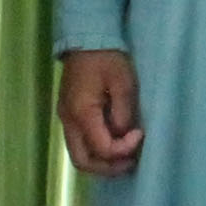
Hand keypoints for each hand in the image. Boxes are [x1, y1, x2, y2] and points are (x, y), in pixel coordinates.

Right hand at [58, 48, 141, 177]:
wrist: (86, 38)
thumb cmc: (107, 58)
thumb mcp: (123, 83)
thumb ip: (124, 113)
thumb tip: (124, 135)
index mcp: (82, 113)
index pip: (101, 148)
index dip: (123, 149)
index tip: (140, 135)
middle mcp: (69, 121)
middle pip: (83, 162)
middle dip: (108, 168)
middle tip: (130, 162)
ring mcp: (65, 119)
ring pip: (79, 155)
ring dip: (101, 162)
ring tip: (123, 156)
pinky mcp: (68, 114)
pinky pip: (79, 143)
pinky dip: (96, 150)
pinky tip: (113, 143)